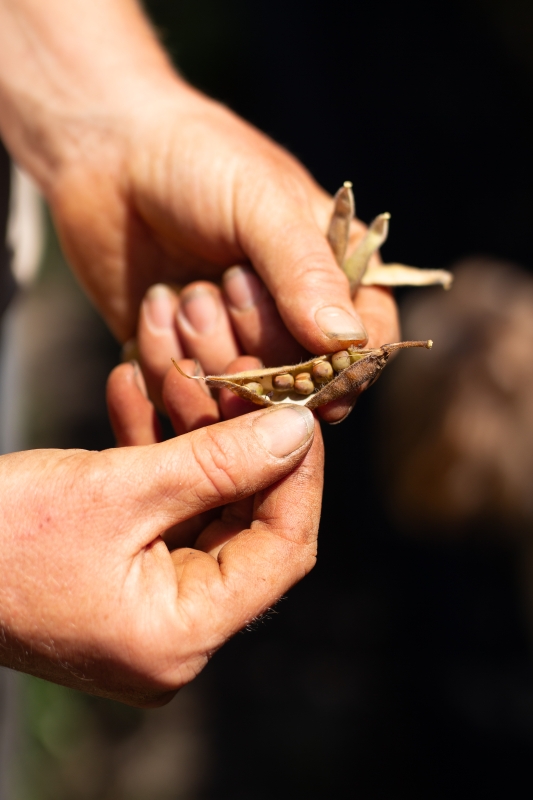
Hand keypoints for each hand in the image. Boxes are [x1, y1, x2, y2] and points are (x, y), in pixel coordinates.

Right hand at [0, 398, 321, 705]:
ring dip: (189, 437)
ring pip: (200, 507)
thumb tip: (298, 431)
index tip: (297, 408)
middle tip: (233, 375)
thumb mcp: (115, 490)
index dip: (298, 475)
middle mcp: (173, 633)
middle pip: (244, 525)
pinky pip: (157, 509)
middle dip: (238, 442)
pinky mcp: (119, 572)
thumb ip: (215, 461)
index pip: (281, 551)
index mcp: (180, 636)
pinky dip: (151, 454)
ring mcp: (146, 603)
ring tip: (174, 370)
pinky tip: (135, 391)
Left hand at [52, 84, 397, 362]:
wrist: (107, 157)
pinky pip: (185, 395)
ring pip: (241, 395)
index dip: (346, 370)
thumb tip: (347, 341)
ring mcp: (235, 342)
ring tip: (184, 289)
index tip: (320, 385)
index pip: (366, 340)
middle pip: (300, 378)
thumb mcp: (261, 202)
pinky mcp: (185, 358)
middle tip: (226, 280)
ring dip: (208, 346)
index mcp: (333, 273)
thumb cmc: (199, 162)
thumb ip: (305, 270)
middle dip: (260, 340)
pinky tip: (155, 304)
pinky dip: (167, 357)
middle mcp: (291, 316)